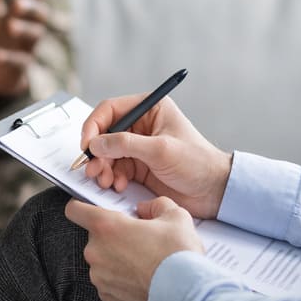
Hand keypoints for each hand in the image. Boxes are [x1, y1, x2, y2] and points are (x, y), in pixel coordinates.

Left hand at [0, 0, 50, 96]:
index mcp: (29, 12)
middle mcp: (33, 28)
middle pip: (41, 14)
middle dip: (31, 7)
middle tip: (16, 3)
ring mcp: (29, 47)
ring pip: (34, 37)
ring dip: (23, 30)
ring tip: (10, 25)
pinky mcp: (21, 67)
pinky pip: (20, 61)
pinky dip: (9, 58)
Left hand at [65, 197, 203, 300]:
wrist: (187, 297)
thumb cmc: (178, 256)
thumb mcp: (175, 216)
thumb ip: (156, 205)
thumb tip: (146, 209)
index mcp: (107, 227)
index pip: (75, 210)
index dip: (82, 207)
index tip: (91, 210)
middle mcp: (96, 252)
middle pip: (95, 237)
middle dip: (114, 236)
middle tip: (139, 239)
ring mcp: (100, 277)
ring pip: (103, 260)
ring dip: (117, 259)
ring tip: (145, 262)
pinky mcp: (108, 297)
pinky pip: (109, 281)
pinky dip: (121, 279)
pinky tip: (143, 278)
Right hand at [80, 95, 232, 218]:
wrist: (213, 191)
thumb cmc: (197, 162)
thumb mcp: (161, 150)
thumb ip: (126, 144)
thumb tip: (96, 144)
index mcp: (150, 109)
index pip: (110, 110)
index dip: (94, 126)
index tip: (87, 145)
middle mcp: (142, 125)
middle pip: (105, 133)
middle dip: (96, 152)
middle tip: (93, 169)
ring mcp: (139, 147)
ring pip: (107, 153)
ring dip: (102, 167)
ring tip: (105, 181)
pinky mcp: (138, 166)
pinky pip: (114, 169)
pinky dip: (111, 178)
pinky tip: (118, 185)